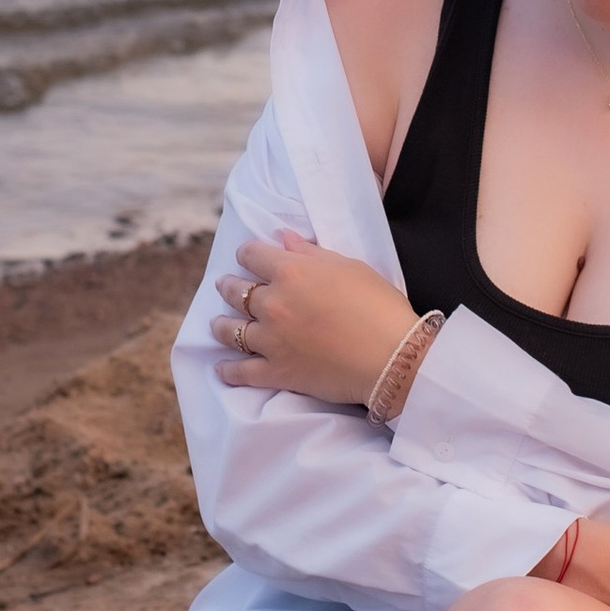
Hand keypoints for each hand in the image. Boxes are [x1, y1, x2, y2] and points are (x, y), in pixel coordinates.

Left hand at [212, 231, 420, 406]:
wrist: (392, 357)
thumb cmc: (379, 305)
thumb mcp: (350, 267)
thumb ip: (312, 252)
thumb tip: (284, 239)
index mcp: (291, 271)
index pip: (252, 255)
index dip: (248, 254)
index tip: (247, 257)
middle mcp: (273, 303)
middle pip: (236, 291)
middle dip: (229, 286)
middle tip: (225, 286)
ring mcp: (271, 340)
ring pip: (231, 330)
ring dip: (220, 325)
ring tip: (217, 324)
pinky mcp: (276, 372)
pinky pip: (241, 371)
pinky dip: (228, 370)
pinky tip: (221, 368)